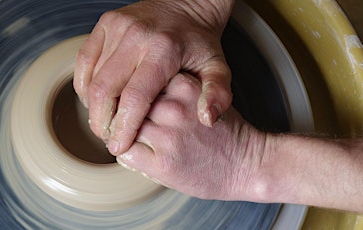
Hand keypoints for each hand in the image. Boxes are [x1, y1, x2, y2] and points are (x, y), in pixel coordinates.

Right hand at [74, 0, 233, 154]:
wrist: (185, 4)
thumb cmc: (198, 41)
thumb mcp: (217, 67)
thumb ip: (218, 94)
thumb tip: (207, 118)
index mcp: (164, 49)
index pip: (135, 97)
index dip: (123, 127)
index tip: (118, 147)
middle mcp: (137, 36)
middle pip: (104, 90)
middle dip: (101, 122)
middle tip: (108, 138)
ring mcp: (117, 27)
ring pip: (91, 78)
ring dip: (93, 106)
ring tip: (104, 122)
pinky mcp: (105, 24)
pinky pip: (83, 61)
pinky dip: (84, 86)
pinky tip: (95, 100)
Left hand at [116, 73, 264, 200]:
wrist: (249, 164)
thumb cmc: (224, 130)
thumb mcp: (203, 94)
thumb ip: (171, 89)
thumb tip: (133, 89)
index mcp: (184, 86)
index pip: (138, 81)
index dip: (136, 94)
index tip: (139, 104)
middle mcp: (173, 108)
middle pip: (127, 104)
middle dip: (126, 114)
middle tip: (133, 124)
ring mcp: (166, 136)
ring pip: (122, 129)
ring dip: (124, 135)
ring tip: (139, 141)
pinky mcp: (162, 164)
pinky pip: (125, 154)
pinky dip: (128, 155)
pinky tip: (143, 157)